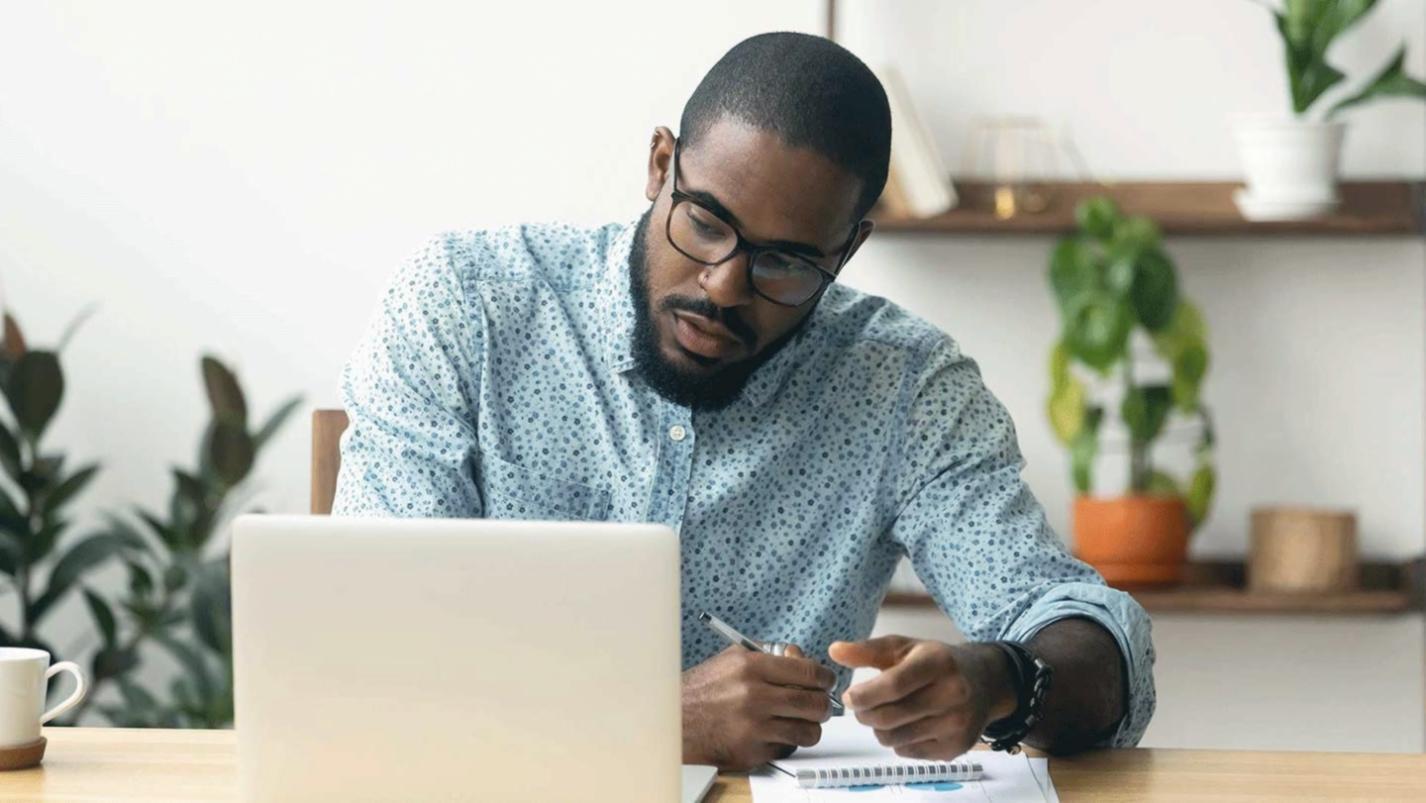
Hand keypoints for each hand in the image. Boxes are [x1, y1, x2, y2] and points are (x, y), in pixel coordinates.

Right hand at [682, 644, 835, 770]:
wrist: (674, 720)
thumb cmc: (705, 688)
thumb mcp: (733, 658)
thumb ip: (770, 655)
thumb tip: (802, 658)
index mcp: (751, 667)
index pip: (809, 672)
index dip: (825, 678)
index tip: (826, 681)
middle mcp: (754, 696)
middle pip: (814, 703)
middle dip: (823, 705)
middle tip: (820, 704)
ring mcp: (753, 727)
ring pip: (808, 731)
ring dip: (810, 726)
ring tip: (802, 720)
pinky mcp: (751, 752)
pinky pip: (787, 748)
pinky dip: (787, 742)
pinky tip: (776, 732)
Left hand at [829, 635, 1016, 759]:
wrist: (985, 682)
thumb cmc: (937, 662)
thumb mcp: (905, 647)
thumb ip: (868, 650)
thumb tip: (834, 651)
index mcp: (938, 663)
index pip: (893, 685)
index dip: (864, 695)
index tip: (848, 696)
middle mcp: (953, 694)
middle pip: (889, 717)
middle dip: (864, 714)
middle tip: (860, 706)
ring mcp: (956, 724)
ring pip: (893, 738)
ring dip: (879, 728)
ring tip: (885, 713)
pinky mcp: (955, 748)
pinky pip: (907, 752)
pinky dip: (897, 740)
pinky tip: (907, 724)